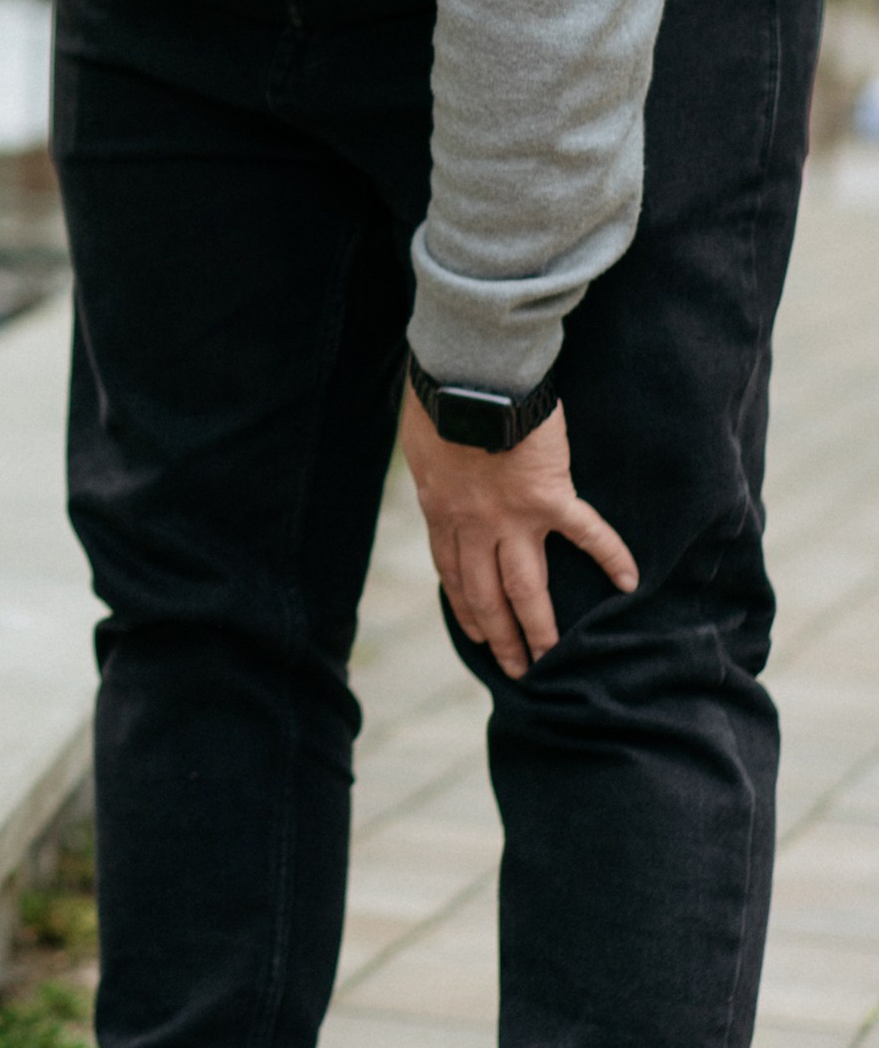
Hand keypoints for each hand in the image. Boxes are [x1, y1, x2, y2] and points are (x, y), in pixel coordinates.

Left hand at [398, 382, 636, 679]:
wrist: (467, 378)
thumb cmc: (439, 400)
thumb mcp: (420, 444)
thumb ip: (435, 467)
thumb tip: (437, 468)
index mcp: (443, 513)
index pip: (453, 574)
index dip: (466, 608)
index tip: (478, 636)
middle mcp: (475, 526)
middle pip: (486, 595)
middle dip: (500, 636)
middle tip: (516, 669)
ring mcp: (513, 516)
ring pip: (526, 585)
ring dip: (538, 625)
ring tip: (552, 656)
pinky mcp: (550, 496)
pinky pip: (586, 534)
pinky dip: (610, 557)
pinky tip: (628, 582)